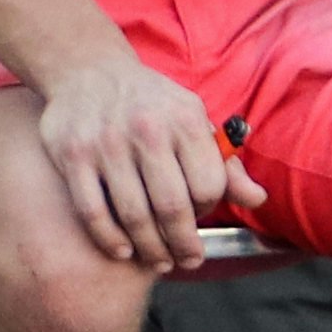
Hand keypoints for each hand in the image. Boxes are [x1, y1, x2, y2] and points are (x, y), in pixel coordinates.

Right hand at [31, 46, 251, 270]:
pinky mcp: (72, 155)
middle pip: (172, 206)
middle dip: (183, 244)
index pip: (209, 185)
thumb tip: (259, 200)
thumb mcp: (194, 121)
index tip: (202, 218)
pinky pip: (93, 210)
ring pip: (133, 214)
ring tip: (160, 261)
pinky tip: (123, 250)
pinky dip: (109, 238)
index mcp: (185, 120)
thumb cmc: (152, 106)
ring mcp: (106, 143)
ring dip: (150, 248)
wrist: (88, 71)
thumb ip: (226, 164)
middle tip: (188, 260)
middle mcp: (147, 130)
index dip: (208, 210)